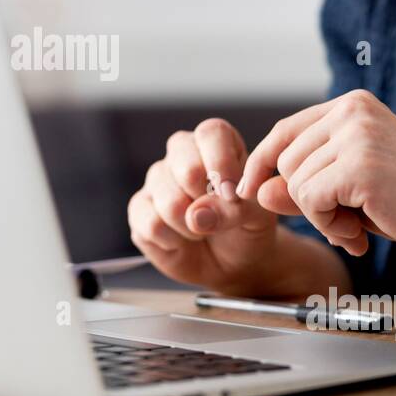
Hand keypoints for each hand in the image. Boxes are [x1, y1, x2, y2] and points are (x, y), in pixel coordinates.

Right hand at [127, 119, 287, 295]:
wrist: (231, 262)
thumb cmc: (245, 227)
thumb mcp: (256, 216)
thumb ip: (237, 208)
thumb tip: (197, 214)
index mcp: (215, 143)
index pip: (210, 133)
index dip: (222, 163)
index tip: (232, 194)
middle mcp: (181, 154)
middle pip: (187, 167)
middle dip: (207, 201)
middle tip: (219, 216)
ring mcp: (156, 180)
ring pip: (169, 201)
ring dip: (192, 228)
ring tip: (203, 230)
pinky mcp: (139, 209)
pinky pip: (151, 225)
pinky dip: (174, 242)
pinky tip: (182, 240)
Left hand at [237, 89, 395, 259]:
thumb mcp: (352, 194)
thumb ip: (305, 189)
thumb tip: (256, 191)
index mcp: (353, 107)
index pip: (285, 131)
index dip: (262, 164)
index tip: (247, 189)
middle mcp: (352, 111)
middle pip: (284, 160)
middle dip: (305, 202)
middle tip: (346, 224)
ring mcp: (357, 135)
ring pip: (294, 183)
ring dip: (320, 218)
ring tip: (360, 227)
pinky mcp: (360, 165)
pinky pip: (310, 200)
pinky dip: (328, 226)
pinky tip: (360, 233)